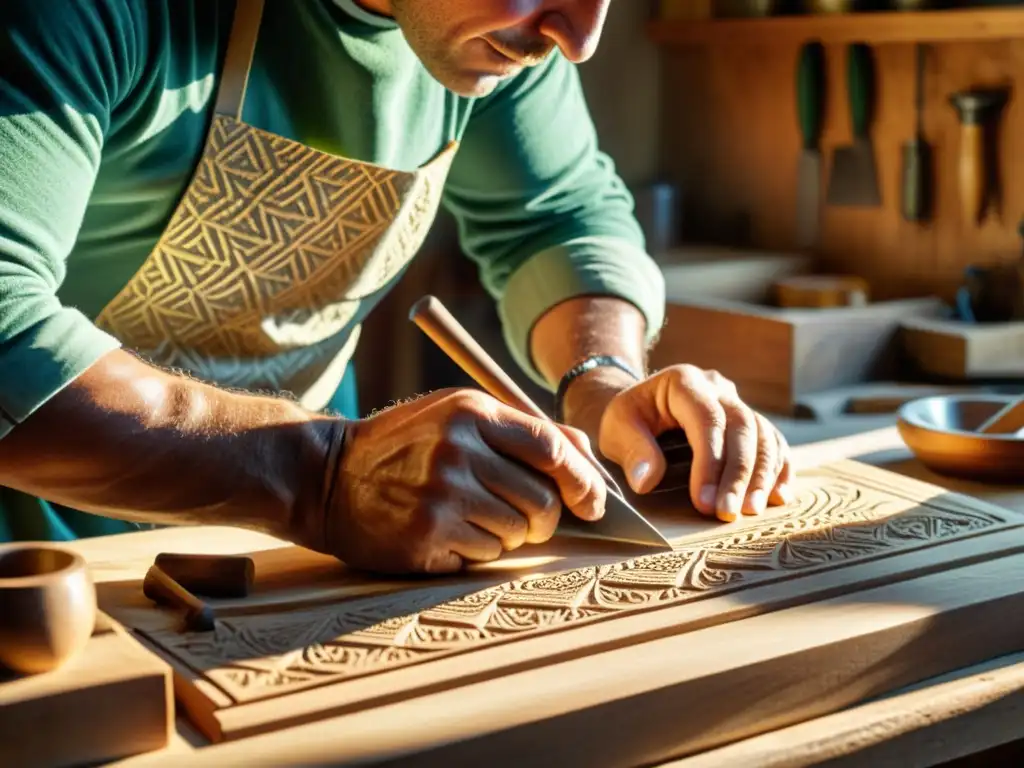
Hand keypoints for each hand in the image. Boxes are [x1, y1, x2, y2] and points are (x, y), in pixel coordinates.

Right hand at [316, 389, 605, 574]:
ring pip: (516, 534)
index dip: (582, 480)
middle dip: (545, 519)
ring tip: (471, 518)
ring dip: (507, 535)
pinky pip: (483, 555)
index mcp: (471, 412)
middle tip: (528, 520)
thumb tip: (586, 457)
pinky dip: (476, 551)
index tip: (593, 503)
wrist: (327, 475)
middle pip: (542, 500)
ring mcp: (440, 496)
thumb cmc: (405, 444)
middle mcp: (458, 451)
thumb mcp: (457, 415)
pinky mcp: (425, 536)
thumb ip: (523, 430)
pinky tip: (446, 532)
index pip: (552, 448)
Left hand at [595, 366, 792, 521]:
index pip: (707, 419)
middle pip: (742, 426)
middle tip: (729, 513)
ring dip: (762, 475)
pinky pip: (774, 441)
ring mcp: (737, 402)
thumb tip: (647, 481)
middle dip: (738, 474)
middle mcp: (718, 387)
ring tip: (751, 511)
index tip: (704, 501)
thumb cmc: (628, 419)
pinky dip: (779, 468)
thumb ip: (632, 451)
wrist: (640, 407)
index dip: (710, 462)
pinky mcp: (749, 420)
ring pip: (764, 434)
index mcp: (684, 381)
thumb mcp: (616, 428)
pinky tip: (778, 497)